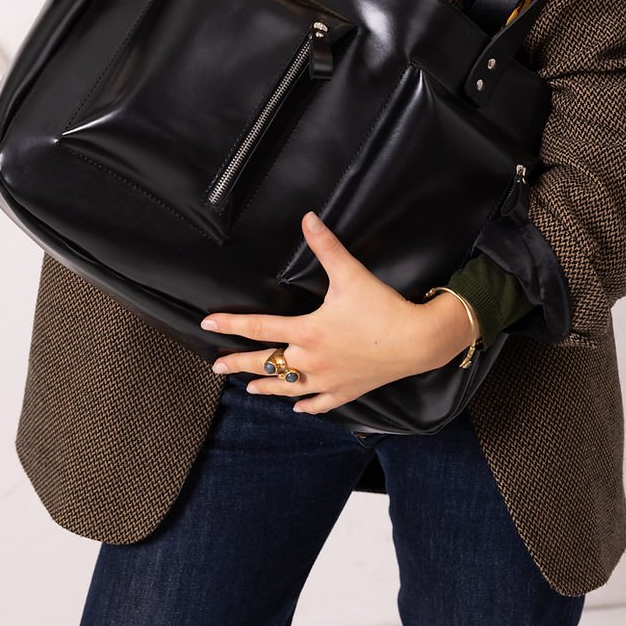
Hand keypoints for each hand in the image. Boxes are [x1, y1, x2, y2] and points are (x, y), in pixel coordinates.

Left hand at [200, 211, 476, 415]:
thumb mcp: (350, 274)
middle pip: (268, 363)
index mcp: (308, 332)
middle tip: (217, 366)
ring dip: (267, 387)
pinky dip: (306, 405)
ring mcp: (329, 379)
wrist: (416, 341)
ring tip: (249, 389)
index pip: (261, 327)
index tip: (208, 322)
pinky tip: (297, 407)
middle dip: (239, 364)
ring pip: (289, 388)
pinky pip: (321, 403)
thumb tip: (308, 218)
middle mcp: (312, 360)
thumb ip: (326, 246)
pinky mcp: (347, 391)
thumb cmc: (382, 308)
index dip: (232, 324)